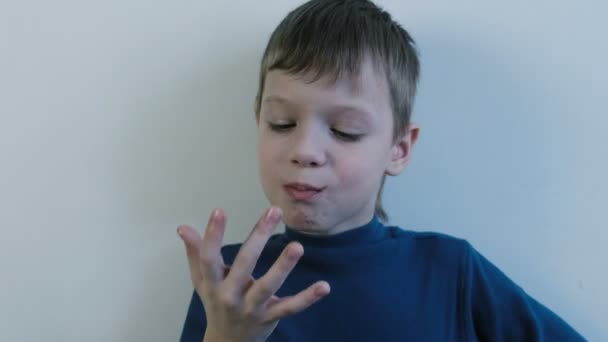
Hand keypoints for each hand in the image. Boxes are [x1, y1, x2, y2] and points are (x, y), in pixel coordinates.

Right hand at [177, 207, 330, 341]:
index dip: (212, 234)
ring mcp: (251, 308)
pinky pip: (290, 308)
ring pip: (268, 286)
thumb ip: (195, 253)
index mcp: (212, 283)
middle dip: (259, 236)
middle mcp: (230, 295)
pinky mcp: (270, 318)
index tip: (219, 211)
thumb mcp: (202, 280)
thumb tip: (182, 227)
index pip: (209, 257)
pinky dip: (307, 299)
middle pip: (244, 264)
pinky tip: (324, 286)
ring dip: (283, 267)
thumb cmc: (215, 302)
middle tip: (274, 210)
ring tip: (297, 246)